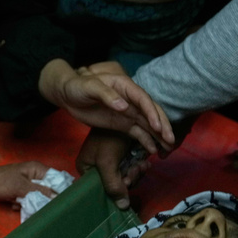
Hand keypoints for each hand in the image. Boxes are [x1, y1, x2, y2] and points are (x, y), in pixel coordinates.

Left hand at [0, 161, 55, 205]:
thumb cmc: (0, 181)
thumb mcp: (21, 187)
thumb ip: (39, 192)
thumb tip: (56, 198)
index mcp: (37, 170)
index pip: (56, 179)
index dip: (60, 190)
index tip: (61, 202)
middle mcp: (35, 177)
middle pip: (49, 191)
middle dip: (43, 200)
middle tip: (36, 204)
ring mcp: (28, 185)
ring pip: (39, 198)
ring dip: (32, 204)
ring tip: (20, 202)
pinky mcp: (21, 193)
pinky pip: (29, 202)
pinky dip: (23, 205)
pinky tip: (14, 203)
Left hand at [38, 59, 172, 153]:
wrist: (68, 94)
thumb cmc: (78, 86)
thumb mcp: (89, 87)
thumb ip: (106, 95)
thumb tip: (124, 106)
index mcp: (125, 86)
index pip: (143, 99)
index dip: (152, 112)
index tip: (157, 127)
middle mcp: (131, 100)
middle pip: (151, 112)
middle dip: (162, 126)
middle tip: (170, 141)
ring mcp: (128, 113)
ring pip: (148, 124)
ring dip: (159, 135)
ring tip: (168, 149)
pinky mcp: (123, 124)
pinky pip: (138, 133)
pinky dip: (146, 141)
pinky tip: (153, 151)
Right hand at [76, 128, 150, 209]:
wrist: (121, 113)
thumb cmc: (108, 138)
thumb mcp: (107, 162)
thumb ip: (113, 185)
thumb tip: (123, 207)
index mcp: (86, 168)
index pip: (100, 189)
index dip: (116, 188)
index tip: (126, 180)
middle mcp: (97, 167)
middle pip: (115, 184)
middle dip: (130, 178)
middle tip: (136, 169)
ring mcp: (111, 161)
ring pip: (126, 177)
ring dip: (136, 172)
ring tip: (142, 164)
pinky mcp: (123, 155)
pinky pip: (131, 169)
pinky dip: (139, 166)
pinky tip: (145, 161)